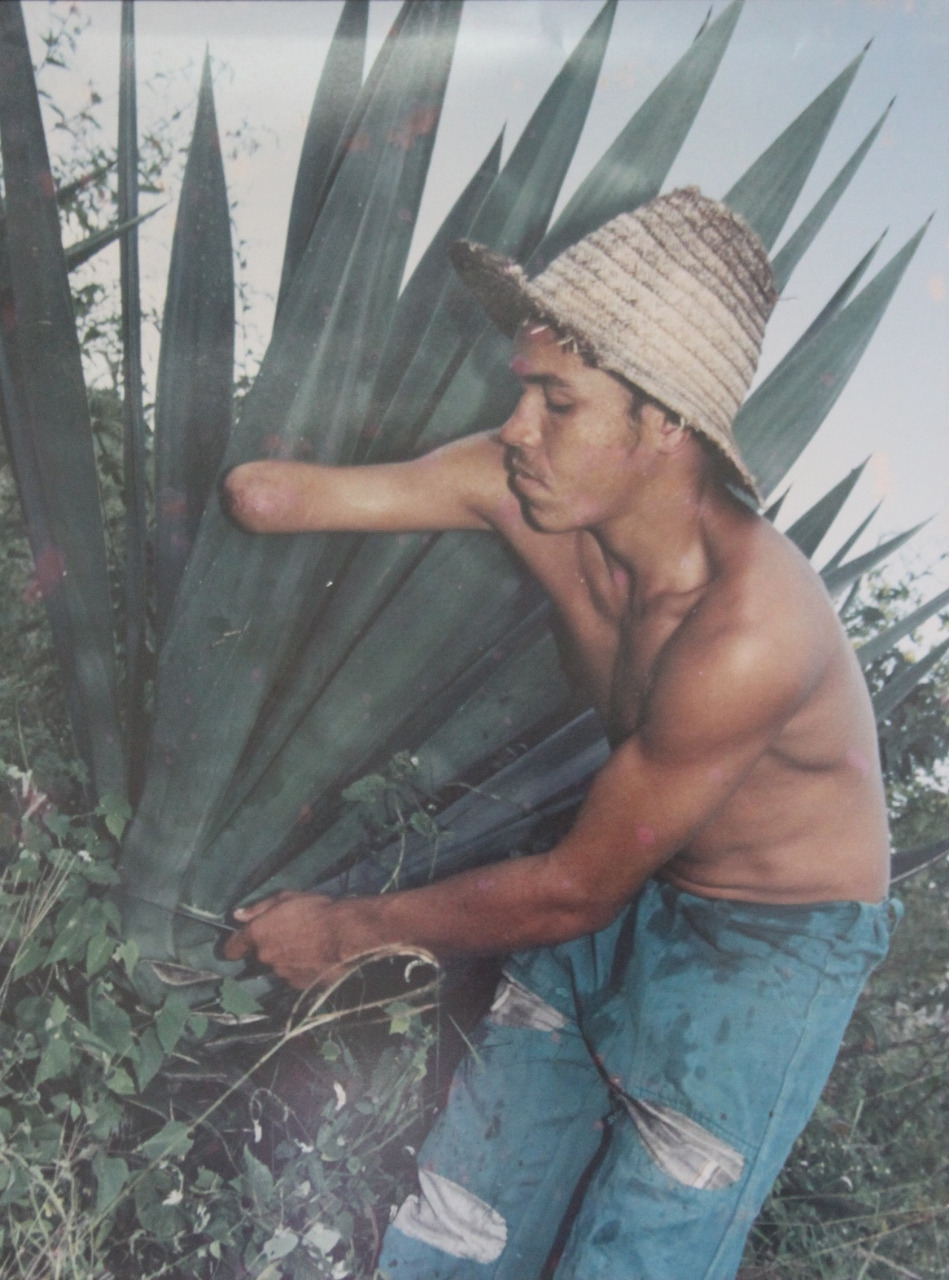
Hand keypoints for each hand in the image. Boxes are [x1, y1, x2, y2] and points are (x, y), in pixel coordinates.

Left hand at [223, 891, 346, 989]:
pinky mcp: (300, 985)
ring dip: (287, 958)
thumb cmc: (316, 910)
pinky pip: (295, 976)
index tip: (238, 944)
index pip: (232, 947)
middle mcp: (266, 957)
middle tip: (291, 933)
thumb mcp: (286, 898)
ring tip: (309, 945)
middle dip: (271, 946)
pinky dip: (301, 968)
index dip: (234, 946)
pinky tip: (316, 958)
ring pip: (279, 966)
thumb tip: (237, 915)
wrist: (346, 934)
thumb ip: (258, 908)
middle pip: (260, 955)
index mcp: (258, 934)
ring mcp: (283, 974)